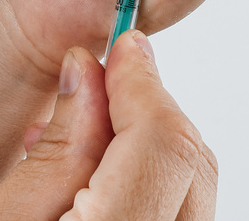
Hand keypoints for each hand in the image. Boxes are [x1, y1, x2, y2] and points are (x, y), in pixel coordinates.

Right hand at [0, 31, 216, 220]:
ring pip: (191, 184)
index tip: (121, 45)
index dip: (141, 82)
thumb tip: (88, 73)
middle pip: (191, 159)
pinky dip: (147, 184)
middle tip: (94, 83)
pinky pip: (179, 213)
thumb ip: (57, 150)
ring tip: (75, 135)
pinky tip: (95, 180)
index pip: (163, 142)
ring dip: (145, 148)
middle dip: (145, 109)